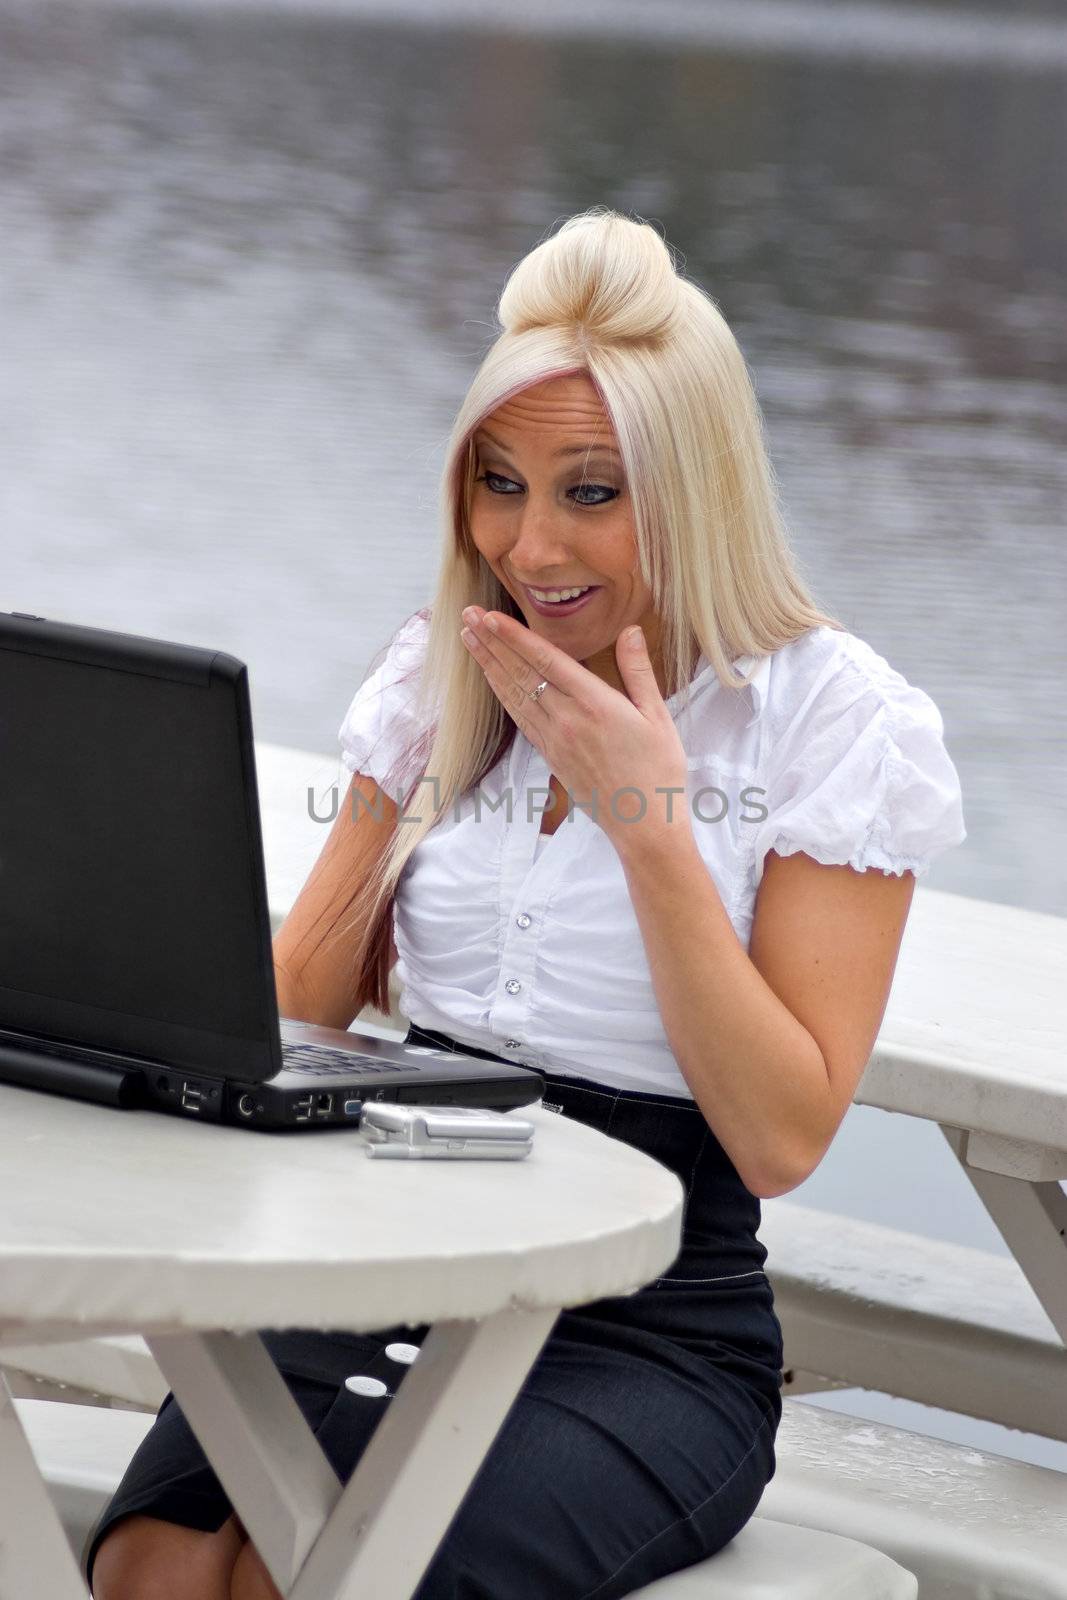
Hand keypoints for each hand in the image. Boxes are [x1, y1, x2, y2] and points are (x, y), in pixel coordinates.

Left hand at [459, 606, 691, 852]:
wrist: (643, 824)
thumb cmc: (658, 770)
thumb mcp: (657, 716)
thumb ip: (639, 671)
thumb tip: (630, 631)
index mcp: (595, 704)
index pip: (545, 660)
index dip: (515, 636)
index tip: (490, 617)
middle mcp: (567, 719)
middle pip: (521, 673)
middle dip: (492, 642)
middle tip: (467, 615)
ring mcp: (554, 740)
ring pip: (513, 694)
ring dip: (489, 664)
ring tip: (468, 639)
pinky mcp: (550, 756)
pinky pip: (520, 717)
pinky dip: (502, 693)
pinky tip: (492, 679)